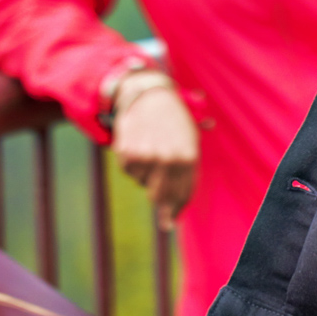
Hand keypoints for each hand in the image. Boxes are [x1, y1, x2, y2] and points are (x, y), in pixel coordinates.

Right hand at [111, 74, 201, 229]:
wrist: (150, 94)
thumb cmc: (174, 121)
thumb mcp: (189, 142)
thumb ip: (185, 176)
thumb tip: (171, 217)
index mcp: (189, 157)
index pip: (182, 195)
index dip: (175, 210)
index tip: (169, 222)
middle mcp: (168, 159)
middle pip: (160, 196)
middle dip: (158, 197)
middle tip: (155, 181)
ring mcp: (147, 156)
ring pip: (142, 183)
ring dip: (145, 172)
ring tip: (151, 148)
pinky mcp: (127, 153)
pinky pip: (128, 170)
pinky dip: (131, 162)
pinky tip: (138, 143)